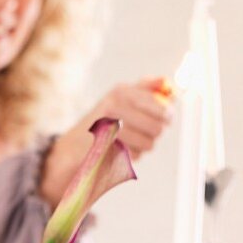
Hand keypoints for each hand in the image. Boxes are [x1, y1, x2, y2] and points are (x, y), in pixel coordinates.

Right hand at [39, 77, 172, 207]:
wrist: (73, 147)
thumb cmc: (104, 120)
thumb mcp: (122, 97)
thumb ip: (148, 88)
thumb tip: (170, 86)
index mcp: (121, 91)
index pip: (160, 104)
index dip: (167, 114)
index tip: (166, 118)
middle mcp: (114, 106)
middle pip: (157, 126)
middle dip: (154, 133)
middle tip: (144, 132)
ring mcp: (109, 128)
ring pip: (149, 143)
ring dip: (143, 146)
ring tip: (129, 141)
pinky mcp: (108, 149)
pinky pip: (135, 155)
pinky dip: (132, 156)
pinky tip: (120, 150)